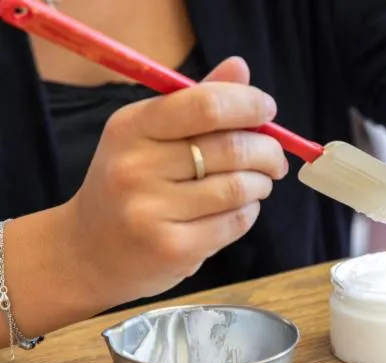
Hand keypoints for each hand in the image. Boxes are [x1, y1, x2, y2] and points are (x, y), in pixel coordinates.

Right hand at [63, 57, 287, 304]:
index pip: (206, 105)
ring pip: (239, 188)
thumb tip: (241, 68)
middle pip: (231, 148)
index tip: (267, 110)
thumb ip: (197, 103)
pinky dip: (249, 212)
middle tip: (275, 159)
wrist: (90, 254)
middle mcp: (136, 167)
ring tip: (258, 184)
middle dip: (268, 151)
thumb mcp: (149, 136)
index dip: (249, 104)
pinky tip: (238, 210)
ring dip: (261, 184)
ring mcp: (151, 211)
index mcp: (132, 127)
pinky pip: (235, 222)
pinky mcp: (172, 249)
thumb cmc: (130, 185)